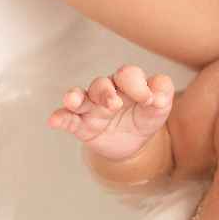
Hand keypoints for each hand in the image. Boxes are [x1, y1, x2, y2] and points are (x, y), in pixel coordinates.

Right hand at [47, 65, 173, 160]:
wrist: (133, 144)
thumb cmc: (145, 117)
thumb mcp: (160, 108)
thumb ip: (163, 95)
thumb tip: (159, 97)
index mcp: (127, 83)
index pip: (128, 75)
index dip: (138, 85)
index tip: (149, 101)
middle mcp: (107, 91)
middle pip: (101, 84)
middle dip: (105, 92)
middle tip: (114, 104)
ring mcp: (92, 108)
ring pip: (81, 97)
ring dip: (76, 97)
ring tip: (73, 100)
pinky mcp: (81, 125)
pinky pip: (68, 119)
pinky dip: (60, 118)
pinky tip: (54, 120)